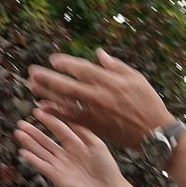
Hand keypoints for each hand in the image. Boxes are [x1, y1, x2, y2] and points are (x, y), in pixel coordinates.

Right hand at [16, 109, 126, 186]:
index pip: (59, 129)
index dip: (49, 120)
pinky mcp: (57, 176)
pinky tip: (24, 152)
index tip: (38, 111)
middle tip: (22, 123)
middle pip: (46, 141)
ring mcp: (60, 165)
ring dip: (30, 143)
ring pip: (41, 152)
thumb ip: (83, 131)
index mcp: (76, 144)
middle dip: (34, 132)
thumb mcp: (96, 144)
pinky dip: (33, 160)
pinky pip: (42, 166)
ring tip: (19, 134)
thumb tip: (71, 117)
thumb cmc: (105, 167)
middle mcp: (65, 153)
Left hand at [27, 49, 171, 150]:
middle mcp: (98, 96)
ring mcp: (94, 112)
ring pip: (65, 102)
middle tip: (32, 72)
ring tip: (32, 87)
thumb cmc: (147, 102)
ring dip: (47, 94)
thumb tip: (98, 54)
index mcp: (109, 81)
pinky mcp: (94, 126)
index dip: (66, 64)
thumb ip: (115, 66)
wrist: (153, 132)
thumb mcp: (136, 78)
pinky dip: (56, 113)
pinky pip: (70, 118)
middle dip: (48, 78)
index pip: (82, 69)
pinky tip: (43, 109)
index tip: (52, 60)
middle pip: (67, 85)